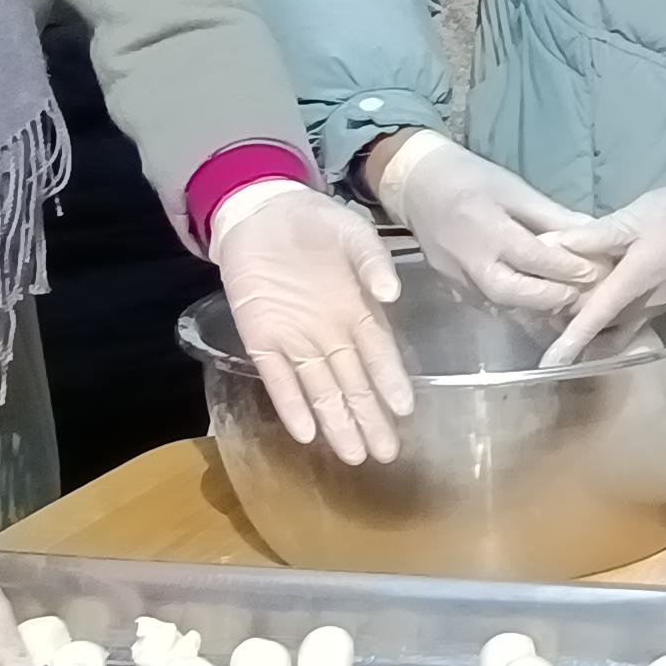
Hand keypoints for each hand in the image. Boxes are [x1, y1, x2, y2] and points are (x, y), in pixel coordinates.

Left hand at [209, 182, 416, 461]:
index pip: (379, 355)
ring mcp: (295, 339)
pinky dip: (290, 404)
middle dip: (368, 418)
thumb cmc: (314, 222)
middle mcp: (330, 334)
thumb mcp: (352, 233)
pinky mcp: (260, 338)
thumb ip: (372, 262)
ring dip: (335, 421)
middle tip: (385, 453)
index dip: (390, 381)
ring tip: (353, 455)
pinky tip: (306, 432)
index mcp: (358, 310)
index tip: (405, 410)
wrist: (261, 211)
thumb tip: (391, 294)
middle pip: (352, 383)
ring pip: (319, 390)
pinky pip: (277, 377)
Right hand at [370, 133, 600, 316]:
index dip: (562, 266)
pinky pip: (484, 303)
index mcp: (483, 224)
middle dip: (546, 297)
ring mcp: (453, 275)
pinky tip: (534, 303)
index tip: (591, 272)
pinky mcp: (448, 286)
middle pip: (508, 290)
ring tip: (562, 301)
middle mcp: (465, 256)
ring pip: (496, 303)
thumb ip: (551, 215)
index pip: (528, 254)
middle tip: (578, 295)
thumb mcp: (513, 188)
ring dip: (532, 307)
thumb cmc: (470, 177)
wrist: (416, 184)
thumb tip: (592, 233)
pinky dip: (512, 307)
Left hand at [540, 179, 665, 367]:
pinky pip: (624, 322)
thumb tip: (550, 245)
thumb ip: (593, 235)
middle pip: (596, 325)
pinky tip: (590, 306)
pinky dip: (603, 321)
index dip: (569, 342)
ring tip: (553, 309)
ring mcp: (651, 308)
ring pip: (610, 326)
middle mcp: (641, 305)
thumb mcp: (636, 217)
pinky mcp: (658, 304)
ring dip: (584, 324)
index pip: (593, 318)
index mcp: (633, 282)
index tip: (546, 365)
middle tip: (532, 308)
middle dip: (565, 326)